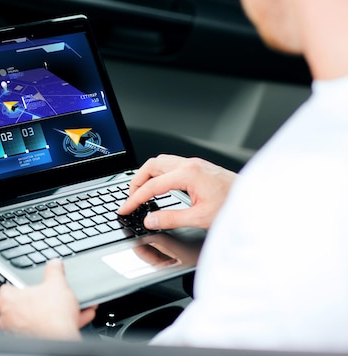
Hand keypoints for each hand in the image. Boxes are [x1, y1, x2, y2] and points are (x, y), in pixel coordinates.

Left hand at [0, 259, 96, 340]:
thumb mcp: (57, 283)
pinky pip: (46, 329)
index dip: (23, 283)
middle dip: (42, 299)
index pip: (8, 286)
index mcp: (8, 299)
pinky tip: (77, 317)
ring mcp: (18, 331)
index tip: (34, 283)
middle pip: (25, 303)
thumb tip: (55, 263)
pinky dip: (59, 323)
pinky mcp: (30, 341)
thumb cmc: (52, 315)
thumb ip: (54, 270)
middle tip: (55, 295)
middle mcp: (8, 317)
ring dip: (55, 311)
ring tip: (72, 305)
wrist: (61, 340)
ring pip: (38, 317)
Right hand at [118, 154, 236, 229]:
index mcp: (188, 174)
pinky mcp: (198, 166)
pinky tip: (159, 186)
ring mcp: (194, 163)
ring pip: (160, 162)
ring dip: (147, 175)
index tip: (125, 208)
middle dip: (136, 182)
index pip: (151, 186)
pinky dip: (158, 174)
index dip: (134, 199)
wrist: (257, 199)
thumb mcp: (200, 218)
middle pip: (151, 166)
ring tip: (141, 192)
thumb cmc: (235, 206)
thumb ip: (171, 219)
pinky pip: (170, 164)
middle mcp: (190, 164)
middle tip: (130, 198)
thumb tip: (150, 221)